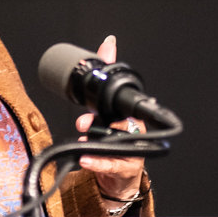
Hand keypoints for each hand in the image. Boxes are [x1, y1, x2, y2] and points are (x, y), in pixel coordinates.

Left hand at [73, 34, 147, 202]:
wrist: (119, 174)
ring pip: (116, 144)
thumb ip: (107, 73)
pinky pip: (111, 165)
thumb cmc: (115, 138)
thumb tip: (109, 43)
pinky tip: (85, 159)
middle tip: (82, 123)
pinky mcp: (125, 168)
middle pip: (121, 125)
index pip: (124, 104)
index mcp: (131, 115)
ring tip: (81, 140)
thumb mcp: (107, 106)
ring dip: (96, 143)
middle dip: (99, 123)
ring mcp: (132, 152)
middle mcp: (135, 132)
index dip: (113, 101)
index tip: (100, 99)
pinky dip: (97, 162)